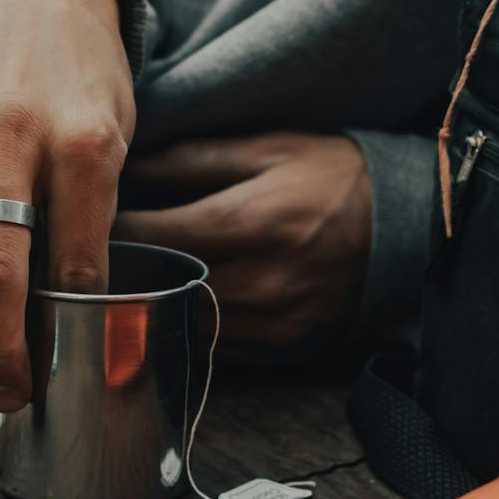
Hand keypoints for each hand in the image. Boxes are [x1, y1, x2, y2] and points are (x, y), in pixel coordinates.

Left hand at [112, 134, 371, 359]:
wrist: (410, 228)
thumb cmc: (334, 176)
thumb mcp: (268, 148)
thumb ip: (193, 159)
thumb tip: (127, 168)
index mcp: (246, 224)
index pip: (148, 237)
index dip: (109, 231)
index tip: (88, 221)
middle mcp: (255, 283)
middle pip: (155, 289)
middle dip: (122, 272)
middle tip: (99, 254)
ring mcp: (269, 325)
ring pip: (179, 327)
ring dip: (150, 306)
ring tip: (132, 280)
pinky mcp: (282, 350)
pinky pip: (213, 349)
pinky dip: (189, 328)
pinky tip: (178, 305)